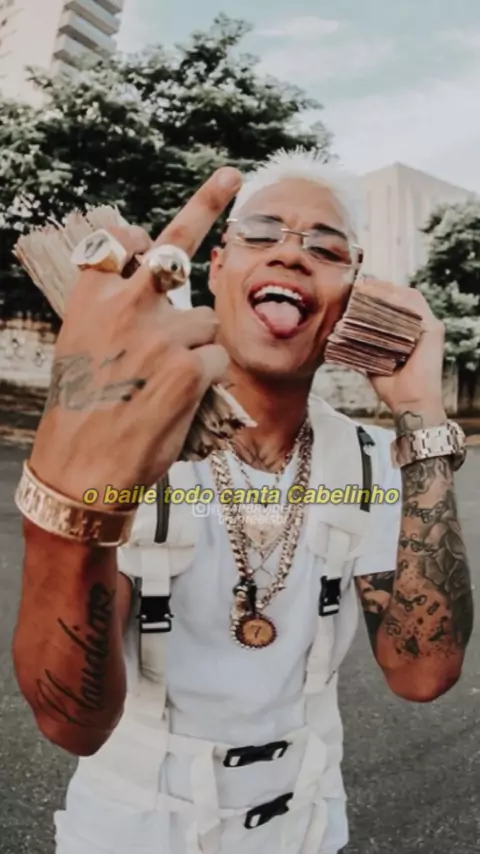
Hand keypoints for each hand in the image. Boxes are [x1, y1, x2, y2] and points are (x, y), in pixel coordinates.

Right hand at [29, 167, 242, 503]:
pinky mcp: (190, 368)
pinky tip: (183, 401)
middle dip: (205, 205)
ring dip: (197, 348)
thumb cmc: (82, 411)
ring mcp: (161, 335)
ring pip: (204, 322)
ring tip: (166, 384)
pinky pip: (217, 359)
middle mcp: (127, 307)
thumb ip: (110, 311)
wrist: (84, 468)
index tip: (149, 227)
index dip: (134, 234)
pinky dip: (208, 380)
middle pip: (174, 246)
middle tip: (230, 176)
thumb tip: (143, 283)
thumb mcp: (81, 348)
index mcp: (92, 300)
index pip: (116, 241)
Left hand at [361, 277, 446, 425]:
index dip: (377, 294)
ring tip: (366, 288)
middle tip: (359, 284)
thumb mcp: (372, 361)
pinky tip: (380, 297)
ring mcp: (429, 326)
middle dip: (380, 288)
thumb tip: (339, 333)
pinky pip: (416, 308)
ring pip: (408, 297)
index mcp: (409, 332)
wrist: (408, 403)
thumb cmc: (392, 387)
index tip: (356, 289)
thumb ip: (363, 345)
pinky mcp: (434, 330)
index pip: (394, 304)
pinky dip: (398, 300)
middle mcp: (421, 326)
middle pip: (401, 296)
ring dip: (387, 290)